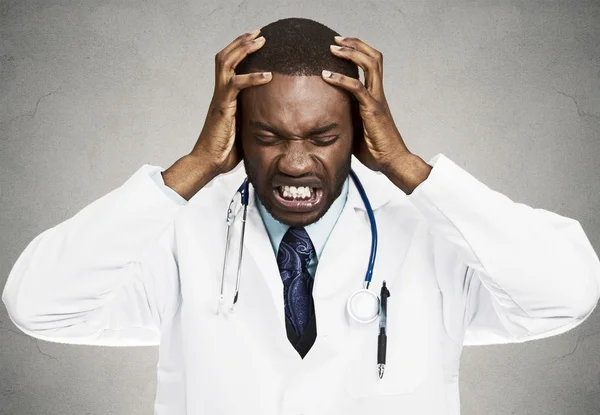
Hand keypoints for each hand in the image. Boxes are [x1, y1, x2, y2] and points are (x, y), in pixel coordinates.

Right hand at [190, 28, 272, 175]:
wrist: (209, 162)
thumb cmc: (226, 149)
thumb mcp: (245, 127)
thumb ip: (254, 116)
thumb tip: (275, 115)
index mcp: (225, 96)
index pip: (230, 64)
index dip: (240, 50)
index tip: (256, 41)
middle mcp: (220, 93)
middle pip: (226, 57)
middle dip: (242, 42)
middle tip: (259, 33)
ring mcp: (220, 98)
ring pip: (226, 63)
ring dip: (243, 49)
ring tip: (260, 41)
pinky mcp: (223, 107)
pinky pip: (236, 86)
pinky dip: (252, 78)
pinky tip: (267, 75)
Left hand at [321, 36, 410, 173]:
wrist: (391, 161)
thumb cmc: (374, 149)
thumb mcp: (355, 128)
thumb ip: (345, 116)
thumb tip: (325, 115)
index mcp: (375, 96)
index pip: (370, 65)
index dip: (357, 51)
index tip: (339, 46)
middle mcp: (378, 93)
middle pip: (373, 57)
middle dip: (355, 44)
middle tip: (336, 40)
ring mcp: (377, 100)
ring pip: (370, 65)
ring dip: (351, 53)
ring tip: (333, 48)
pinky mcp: (373, 110)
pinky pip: (357, 88)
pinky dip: (341, 79)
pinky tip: (326, 75)